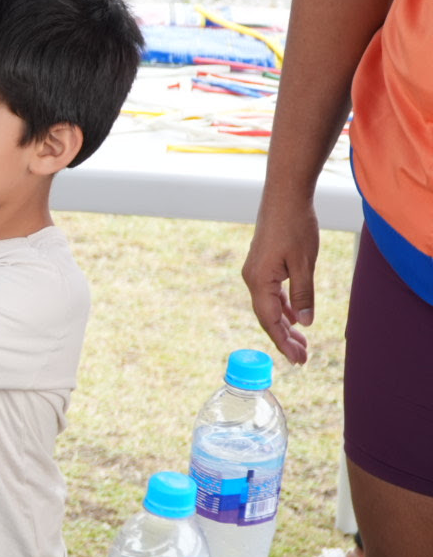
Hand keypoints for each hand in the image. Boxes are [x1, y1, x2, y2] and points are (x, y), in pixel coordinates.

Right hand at [242, 196, 318, 364]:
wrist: (284, 196)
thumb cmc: (295, 226)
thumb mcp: (305, 264)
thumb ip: (303, 295)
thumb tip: (304, 323)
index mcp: (259, 281)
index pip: (270, 321)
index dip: (283, 343)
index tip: (297, 360)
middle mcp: (251, 279)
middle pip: (267, 317)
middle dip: (285, 338)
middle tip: (303, 358)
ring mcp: (255, 272)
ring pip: (269, 306)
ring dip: (285, 325)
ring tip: (301, 342)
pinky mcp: (262, 265)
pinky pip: (271, 294)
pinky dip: (283, 308)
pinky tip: (295, 317)